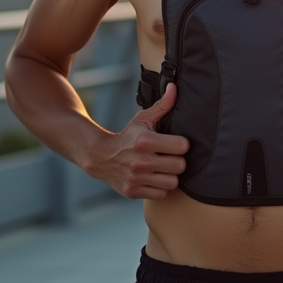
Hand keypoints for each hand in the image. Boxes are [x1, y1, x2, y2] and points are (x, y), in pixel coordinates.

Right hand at [85, 83, 188, 199]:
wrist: (101, 157)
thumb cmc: (128, 136)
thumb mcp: (143, 119)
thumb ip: (162, 105)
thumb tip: (174, 88)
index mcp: (145, 141)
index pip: (182, 146)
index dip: (181, 144)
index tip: (174, 143)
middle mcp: (140, 161)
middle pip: (180, 166)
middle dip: (177, 161)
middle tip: (169, 157)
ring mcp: (136, 178)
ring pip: (173, 182)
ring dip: (170, 176)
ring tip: (162, 168)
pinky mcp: (133, 192)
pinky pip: (161, 194)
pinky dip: (160, 188)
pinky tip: (154, 178)